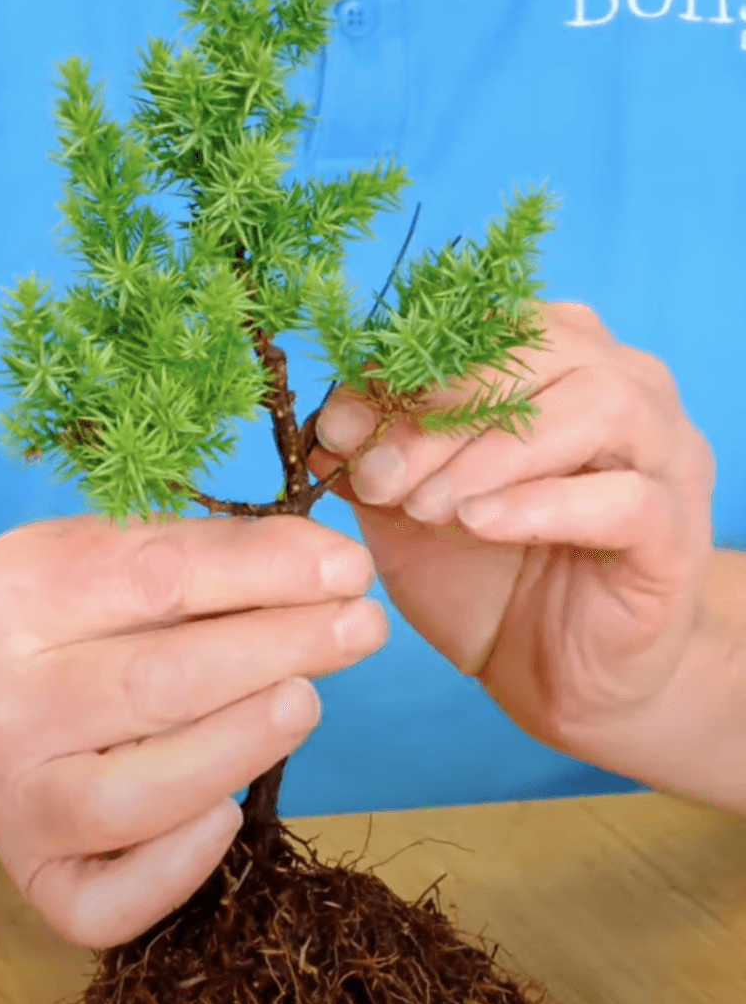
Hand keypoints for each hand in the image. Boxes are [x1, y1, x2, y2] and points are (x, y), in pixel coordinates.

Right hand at [0, 513, 386, 946]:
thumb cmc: (62, 617)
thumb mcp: (104, 554)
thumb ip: (205, 554)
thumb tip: (331, 567)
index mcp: (10, 597)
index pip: (157, 577)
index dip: (266, 572)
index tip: (349, 570)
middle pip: (154, 684)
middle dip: (277, 651)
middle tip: (362, 628)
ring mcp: (10, 800)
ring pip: (130, 797)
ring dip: (239, 749)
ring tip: (308, 701)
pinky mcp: (31, 875)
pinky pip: (101, 904)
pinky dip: (175, 870)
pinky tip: (229, 819)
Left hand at [308, 303, 714, 790]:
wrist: (558, 675)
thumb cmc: (489, 579)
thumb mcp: (411, 514)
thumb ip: (377, 461)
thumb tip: (328, 425)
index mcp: (558, 363)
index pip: (486, 327)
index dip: (404, 368)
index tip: (338, 423)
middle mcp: (624, 388)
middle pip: (541, 352)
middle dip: (442, 412)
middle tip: (379, 475)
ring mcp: (664, 455)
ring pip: (597, 405)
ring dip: (495, 452)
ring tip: (428, 505)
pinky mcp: (676, 531)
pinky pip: (623, 498)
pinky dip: (541, 503)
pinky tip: (480, 524)